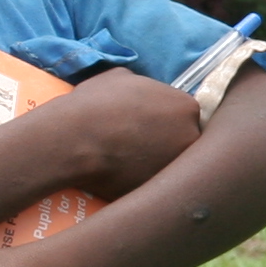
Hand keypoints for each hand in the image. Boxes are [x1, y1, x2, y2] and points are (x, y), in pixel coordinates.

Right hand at [56, 70, 201, 197]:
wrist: (75, 139)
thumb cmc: (97, 102)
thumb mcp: (122, 77)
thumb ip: (142, 84)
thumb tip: (140, 89)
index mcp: (187, 107)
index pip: (185, 114)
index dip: (166, 120)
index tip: (148, 124)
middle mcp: (190, 137)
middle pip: (184, 140)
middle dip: (166, 142)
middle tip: (140, 144)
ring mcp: (177, 166)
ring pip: (171, 165)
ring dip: (155, 163)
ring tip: (129, 161)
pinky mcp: (159, 190)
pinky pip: (153, 184)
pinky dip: (141, 180)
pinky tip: (122, 175)